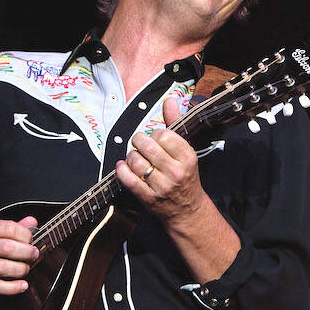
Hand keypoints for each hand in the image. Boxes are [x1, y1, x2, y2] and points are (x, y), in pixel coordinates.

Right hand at [0, 216, 39, 294]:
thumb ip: (10, 226)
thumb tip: (32, 222)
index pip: (9, 228)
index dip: (26, 235)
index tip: (30, 240)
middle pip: (8, 249)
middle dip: (27, 253)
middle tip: (33, 255)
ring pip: (3, 268)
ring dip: (21, 270)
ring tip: (26, 268)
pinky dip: (12, 288)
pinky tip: (22, 285)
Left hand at [116, 99, 205, 222]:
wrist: (187, 209)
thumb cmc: (185, 176)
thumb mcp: (185, 150)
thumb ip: (175, 124)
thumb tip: (169, 100)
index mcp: (187, 157)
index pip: (164, 135)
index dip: (155, 134)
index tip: (155, 138)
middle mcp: (176, 172)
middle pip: (147, 146)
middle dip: (138, 141)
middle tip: (139, 144)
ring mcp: (162, 186)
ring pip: (136, 162)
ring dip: (130, 157)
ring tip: (134, 158)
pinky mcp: (149, 198)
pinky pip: (129, 180)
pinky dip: (121, 171)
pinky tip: (123, 167)